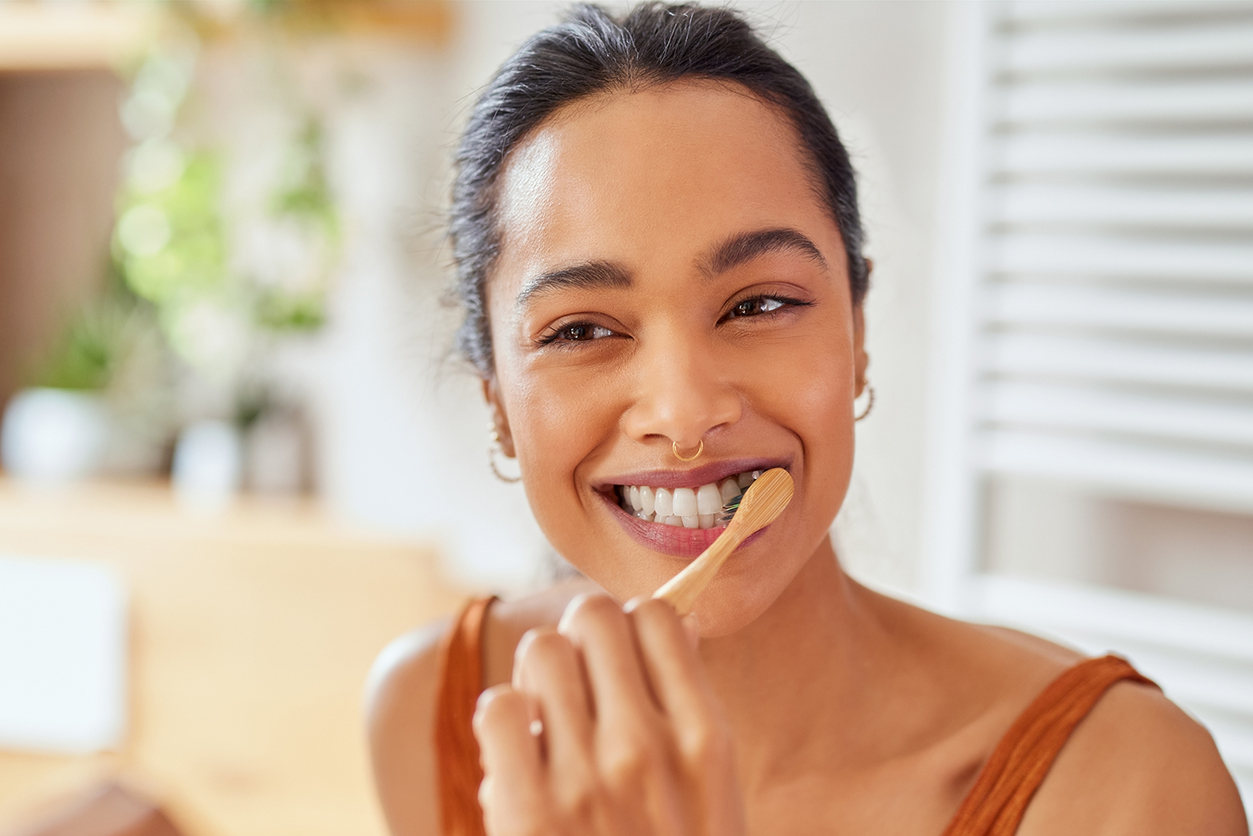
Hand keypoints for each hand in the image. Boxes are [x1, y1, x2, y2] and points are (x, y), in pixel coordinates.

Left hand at [473, 594, 745, 835]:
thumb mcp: (709, 796)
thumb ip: (682, 717)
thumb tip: (652, 626)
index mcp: (706, 740)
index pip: (657, 616)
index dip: (628, 627)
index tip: (618, 660)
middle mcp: (649, 745)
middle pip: (592, 616)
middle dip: (577, 642)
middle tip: (574, 690)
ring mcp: (587, 776)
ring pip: (540, 650)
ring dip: (535, 679)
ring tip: (545, 724)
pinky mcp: (526, 807)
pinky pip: (498, 706)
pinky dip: (501, 723)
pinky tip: (517, 760)